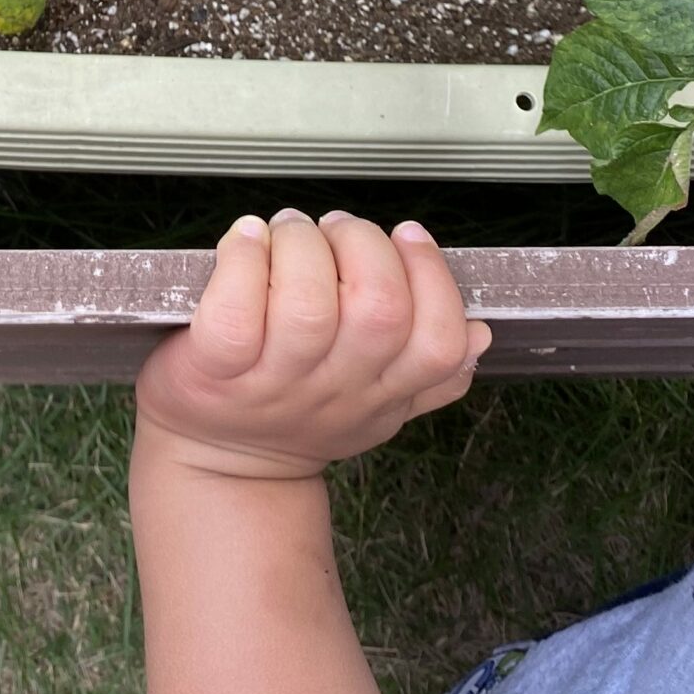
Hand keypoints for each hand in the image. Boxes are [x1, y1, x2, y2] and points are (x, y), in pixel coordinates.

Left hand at [135, 210, 489, 482]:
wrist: (219, 465)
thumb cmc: (295, 412)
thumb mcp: (374, 406)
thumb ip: (430, 374)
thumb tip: (479, 332)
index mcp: (383, 392)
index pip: (439, 342)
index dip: (431, 276)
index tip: (407, 235)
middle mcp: (335, 388)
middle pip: (378, 309)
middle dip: (362, 243)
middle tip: (334, 229)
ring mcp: (274, 380)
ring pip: (308, 302)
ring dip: (301, 244)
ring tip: (287, 232)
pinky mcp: (214, 368)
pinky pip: (235, 310)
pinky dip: (242, 260)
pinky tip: (246, 240)